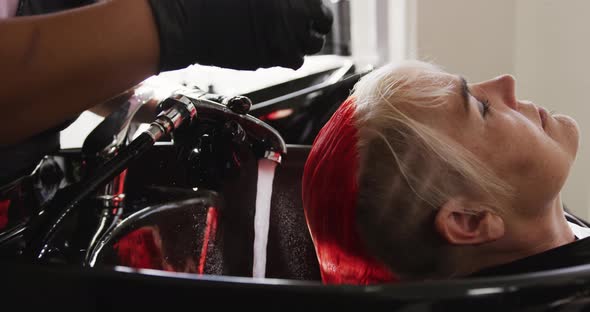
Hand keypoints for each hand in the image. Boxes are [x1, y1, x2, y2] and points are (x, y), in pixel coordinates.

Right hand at [147, 0, 333, 71]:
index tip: (309, 15)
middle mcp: (294, 10)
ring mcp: (286, 32)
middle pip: (323, 22)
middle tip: (299, 30)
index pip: (320, 6)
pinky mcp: (275, 54)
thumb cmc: (214, 1)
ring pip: (312, 45)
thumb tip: (294, 6)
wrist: (193, 20)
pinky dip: (289, 58)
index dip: (315, 12)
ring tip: (284, 40)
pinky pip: (296, 61)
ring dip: (302, 44)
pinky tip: (274, 51)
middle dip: (314, 27)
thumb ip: (278, 0)